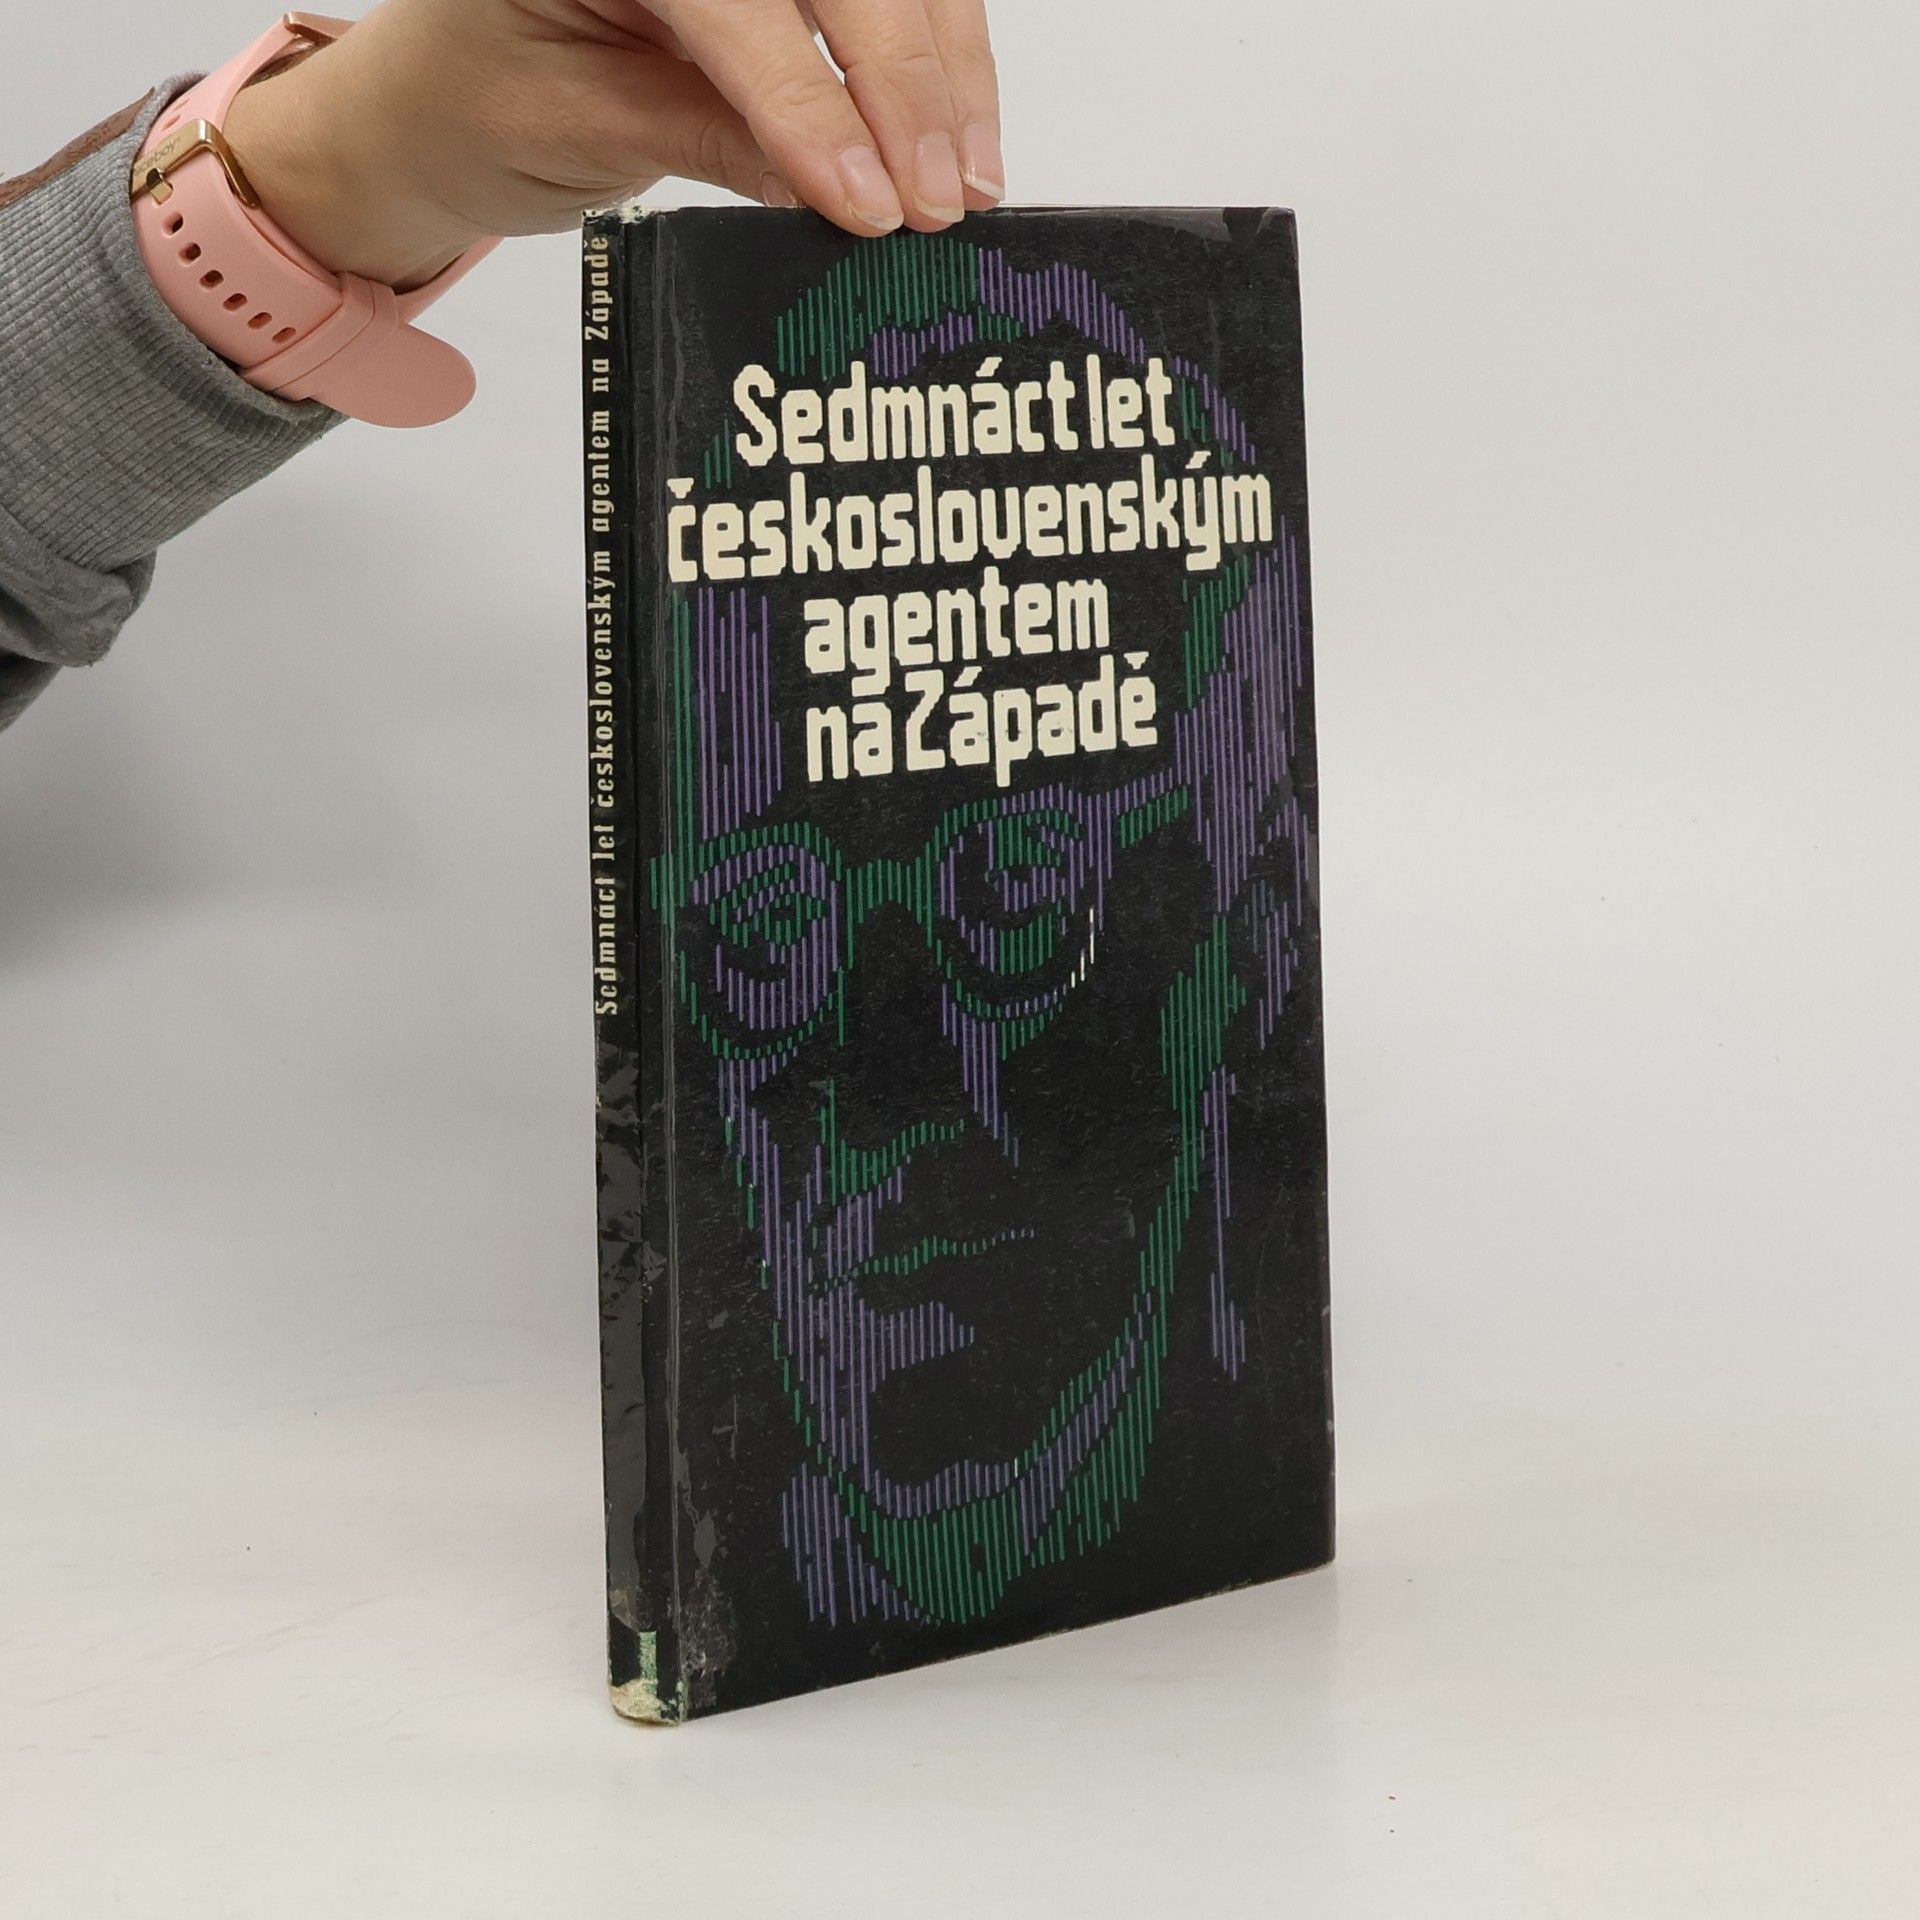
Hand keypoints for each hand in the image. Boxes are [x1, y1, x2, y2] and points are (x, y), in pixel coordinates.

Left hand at [220, 0, 1003, 288]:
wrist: (440, 97)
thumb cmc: (471, 105)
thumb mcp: (568, 130)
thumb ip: (698, 137)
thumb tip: (835, 186)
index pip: (728, 1)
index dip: (807, 101)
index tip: (867, 200)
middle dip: (902, 85)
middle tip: (941, 198)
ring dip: (943, 74)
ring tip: (968, 183)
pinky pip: (883, 0)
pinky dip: (936, 64)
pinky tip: (961, 139)